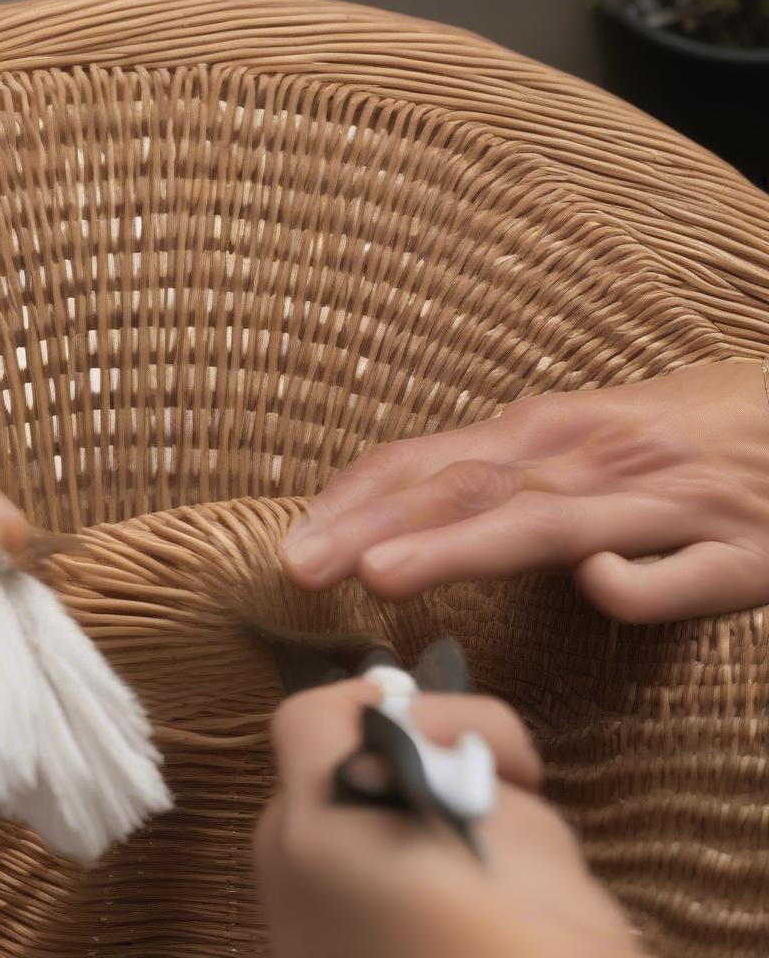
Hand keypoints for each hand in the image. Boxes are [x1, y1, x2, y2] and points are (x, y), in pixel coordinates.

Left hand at [256, 681, 646, 957]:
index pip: (311, 716)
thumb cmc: (533, 955)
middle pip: (330, 775)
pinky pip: (345, 891)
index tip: (471, 743)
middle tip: (499, 798)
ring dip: (409, 828)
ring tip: (494, 875)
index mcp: (316, 826)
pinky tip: (459, 918)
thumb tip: (449, 757)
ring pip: (343, 836)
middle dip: (411, 770)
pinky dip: (394, 879)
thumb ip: (472, 771)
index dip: (390, 703)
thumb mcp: (533, 848)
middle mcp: (279, 876)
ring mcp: (288, 931)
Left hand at [282, 360, 768, 621]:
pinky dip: (631, 584)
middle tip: (299, 566)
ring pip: (549, 524)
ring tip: (381, 574)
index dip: (357, 499)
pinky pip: (676, 578)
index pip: (431, 461)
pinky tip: (597, 590)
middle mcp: (590, 458)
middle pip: (467, 491)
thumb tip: (412, 515)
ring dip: (461, 546)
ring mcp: (661, 503)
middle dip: (376, 528)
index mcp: (547, 432)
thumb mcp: (576, 433)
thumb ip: (499, 471)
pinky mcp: (738, 551)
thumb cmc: (675, 431)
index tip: (296, 539)